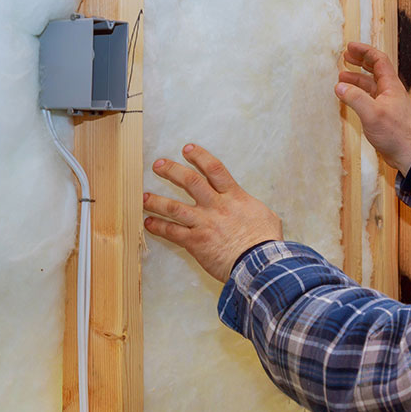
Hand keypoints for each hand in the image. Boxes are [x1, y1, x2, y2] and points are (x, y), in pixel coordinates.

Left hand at [144, 144, 282, 282]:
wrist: (259, 262)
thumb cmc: (266, 242)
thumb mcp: (266, 216)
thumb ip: (252, 208)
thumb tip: (252, 208)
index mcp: (234, 196)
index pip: (214, 169)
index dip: (199, 157)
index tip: (187, 149)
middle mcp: (216, 206)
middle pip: (190, 182)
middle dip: (172, 171)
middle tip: (158, 165)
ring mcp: (204, 223)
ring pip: (174, 207)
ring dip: (157, 201)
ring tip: (144, 197)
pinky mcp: (195, 242)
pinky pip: (172, 232)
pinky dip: (159, 227)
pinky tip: (149, 223)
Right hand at [336, 42, 410, 174]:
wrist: (407, 153)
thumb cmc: (393, 133)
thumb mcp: (372, 114)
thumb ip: (355, 98)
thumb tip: (339, 86)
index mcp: (391, 86)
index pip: (379, 60)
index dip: (365, 51)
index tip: (350, 47)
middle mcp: (390, 91)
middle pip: (375, 69)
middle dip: (360, 61)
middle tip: (345, 56)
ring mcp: (387, 103)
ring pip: (371, 84)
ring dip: (357, 78)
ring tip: (341, 77)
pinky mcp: (383, 114)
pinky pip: (369, 97)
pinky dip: (358, 93)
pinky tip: (348, 96)